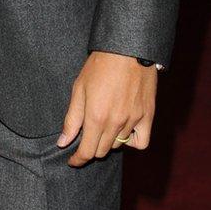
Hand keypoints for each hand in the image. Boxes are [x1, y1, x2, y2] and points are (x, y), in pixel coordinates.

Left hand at [57, 52, 156, 166]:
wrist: (128, 49)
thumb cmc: (100, 66)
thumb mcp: (79, 90)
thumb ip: (71, 119)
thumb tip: (63, 142)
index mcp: (96, 117)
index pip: (86, 152)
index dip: (78, 159)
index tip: (73, 160)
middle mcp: (115, 122)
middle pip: (101, 151)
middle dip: (90, 148)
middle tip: (86, 137)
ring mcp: (133, 120)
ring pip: (118, 146)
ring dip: (108, 141)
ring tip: (104, 126)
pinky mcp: (148, 115)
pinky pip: (141, 142)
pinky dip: (132, 142)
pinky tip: (124, 133)